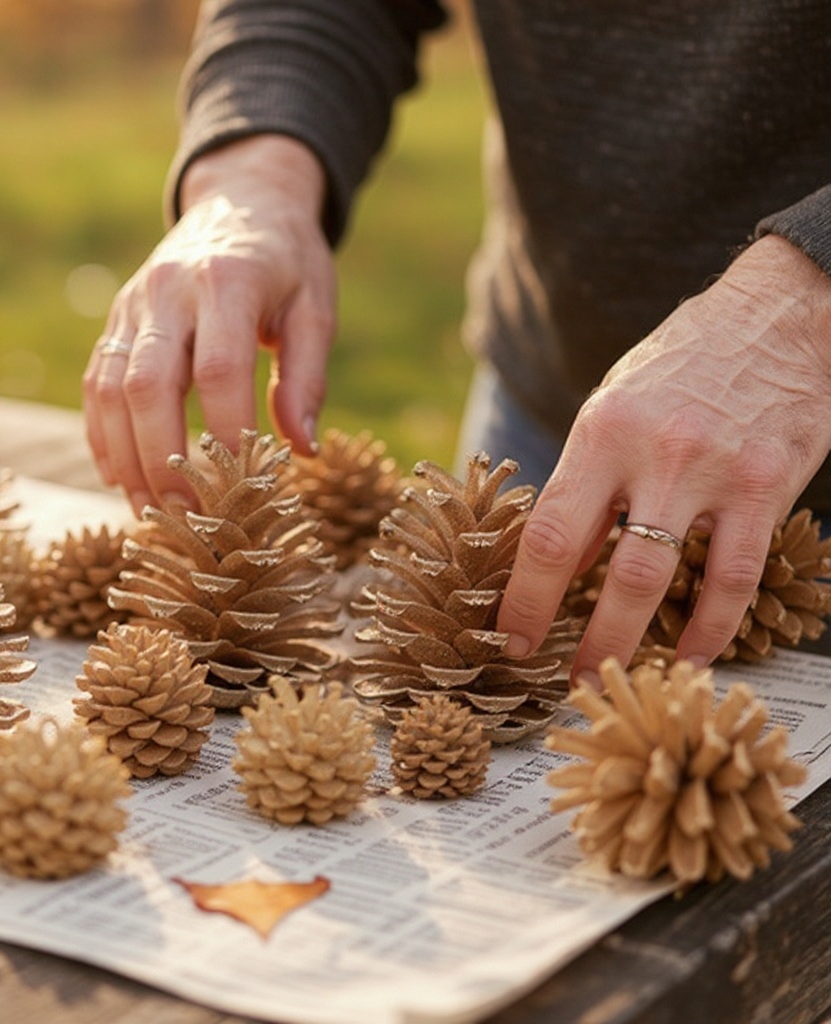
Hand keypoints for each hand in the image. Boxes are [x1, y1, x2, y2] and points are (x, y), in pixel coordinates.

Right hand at [83, 135, 334, 512]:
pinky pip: (94, 379)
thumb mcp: (315, 308)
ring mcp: (134, 303)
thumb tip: (301, 451)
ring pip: (109, 386)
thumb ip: (307, 379)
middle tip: (184, 514)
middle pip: (148, 382)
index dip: (225, 431)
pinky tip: (116, 475)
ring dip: (124, 455)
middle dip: (161, 457)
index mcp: (229, 282)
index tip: (240, 484)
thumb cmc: (288, 262)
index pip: (219, 368)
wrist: (240, 200)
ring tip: (147, 509)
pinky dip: (101, 432)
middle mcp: (170, 290)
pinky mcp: (116, 317)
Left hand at [497, 234, 830, 682]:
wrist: (777, 315)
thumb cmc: (681, 366)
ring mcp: (716, 473)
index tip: (510, 639)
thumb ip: (588, 486)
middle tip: (562, 679)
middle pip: (604, 570)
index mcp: (601, 432)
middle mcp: (654, 454)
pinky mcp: (769, 488)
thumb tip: (564, 564)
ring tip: (616, 677)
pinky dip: (711, 626)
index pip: (550, 533)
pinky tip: (691, 655)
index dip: (525, 597)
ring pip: (667, 581)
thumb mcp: (612, 411)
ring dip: (635, 642)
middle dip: (578, 636)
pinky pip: (736, 577)